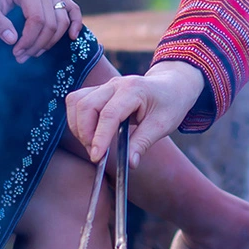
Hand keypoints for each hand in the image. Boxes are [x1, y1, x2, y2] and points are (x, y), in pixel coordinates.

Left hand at [0, 0, 81, 62]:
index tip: (16, 52)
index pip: (36, 19)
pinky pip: (73, 10)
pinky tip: (72, 37)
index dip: (28, 40)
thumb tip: (12, 41)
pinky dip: (76, 23)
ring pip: (62, 22)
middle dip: (37, 45)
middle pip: (51, 23)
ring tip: (33, 53)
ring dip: (50, 42)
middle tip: (21, 57)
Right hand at [67, 60, 204, 167]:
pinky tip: (89, 134)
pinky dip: (77, 119)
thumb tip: (129, 164)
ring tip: (92, 145)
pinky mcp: (98, 91)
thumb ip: (143, 143)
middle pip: (86, 105)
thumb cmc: (169, 103)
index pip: (109, 114)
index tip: (96, 157)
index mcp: (134, 90)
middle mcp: (115, 84)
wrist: (171, 85)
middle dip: (85, 133)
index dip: (100, 137)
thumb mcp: (163, 125)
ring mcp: (105, 86)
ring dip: (78, 126)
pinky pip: (78, 101)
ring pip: (77, 102)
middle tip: (96, 155)